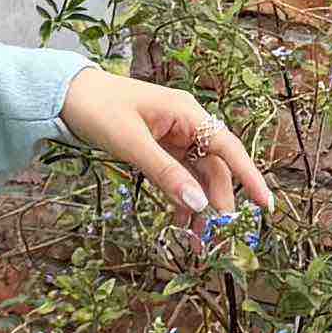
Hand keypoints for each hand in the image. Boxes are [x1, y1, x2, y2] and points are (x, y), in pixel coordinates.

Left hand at [61, 65, 274, 231]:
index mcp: (187, 113)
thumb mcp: (132, 143)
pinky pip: (177, 175)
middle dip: (218, 201)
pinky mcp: (158, 147)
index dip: (250, 176)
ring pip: (196, 175)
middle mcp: (186, 124)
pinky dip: (180, 196)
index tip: (265, 204)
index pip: (228, 147)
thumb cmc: (98, 109)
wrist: (66, 94)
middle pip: (213, 167)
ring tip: (197, 239)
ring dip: (199, 204)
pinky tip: (180, 220)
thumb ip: (165, 173)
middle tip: (217, 235)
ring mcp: (172, 136)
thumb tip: (199, 204)